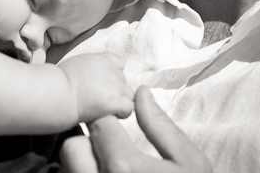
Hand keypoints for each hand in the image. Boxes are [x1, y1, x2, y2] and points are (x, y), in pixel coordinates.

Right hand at [58, 52, 133, 122]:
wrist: (56, 92)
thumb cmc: (58, 81)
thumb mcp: (74, 64)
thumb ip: (88, 67)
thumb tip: (89, 76)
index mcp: (100, 59)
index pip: (119, 62)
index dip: (114, 73)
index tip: (104, 82)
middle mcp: (110, 70)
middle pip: (123, 80)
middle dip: (115, 90)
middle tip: (100, 99)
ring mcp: (114, 86)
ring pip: (129, 94)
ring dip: (120, 102)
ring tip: (105, 109)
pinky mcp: (115, 101)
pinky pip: (128, 108)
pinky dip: (122, 113)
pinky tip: (109, 115)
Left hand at [59, 86, 211, 172]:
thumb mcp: (189, 162)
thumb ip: (161, 126)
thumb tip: (140, 93)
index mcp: (125, 167)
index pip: (98, 124)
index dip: (108, 120)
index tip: (118, 125)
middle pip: (72, 147)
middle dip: (90, 142)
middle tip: (112, 149)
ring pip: (70, 168)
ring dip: (86, 163)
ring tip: (114, 169)